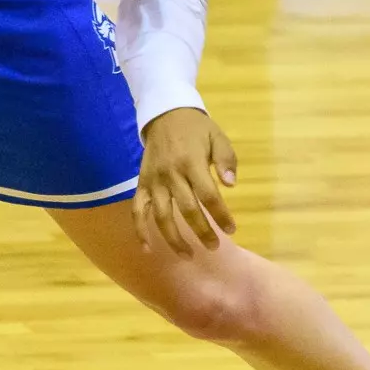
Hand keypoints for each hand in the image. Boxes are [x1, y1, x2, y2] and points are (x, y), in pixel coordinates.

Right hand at [132, 108, 238, 255]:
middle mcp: (171, 174)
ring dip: (174, 239)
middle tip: (214, 247)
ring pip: (162, 216)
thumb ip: (226, 160)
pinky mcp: (141, 184)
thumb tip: (231, 185)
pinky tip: (148, 249)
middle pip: (187, 210)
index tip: (231, 229)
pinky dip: (140, 231)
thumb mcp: (218, 137)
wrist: (165, 114)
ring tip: (188, 255)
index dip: (220, 215)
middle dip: (202, 232)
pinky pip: (138, 211)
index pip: (208, 195)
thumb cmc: (197, 129)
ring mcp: (153, 181)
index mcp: (191, 162)